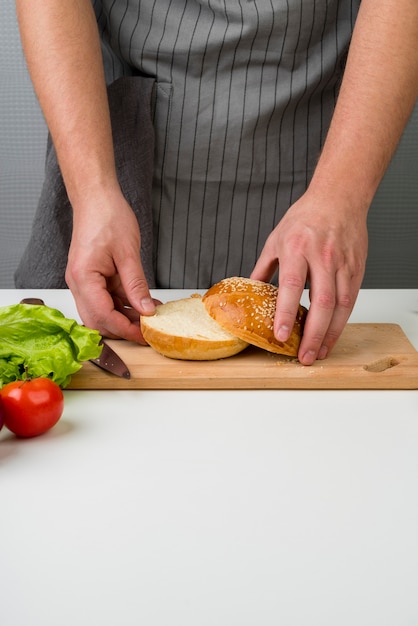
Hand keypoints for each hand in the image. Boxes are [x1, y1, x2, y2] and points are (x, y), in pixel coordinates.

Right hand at [65, 190, 156, 341]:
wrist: (96, 198)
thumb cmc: (108, 217)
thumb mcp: (128, 253)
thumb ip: (136, 285)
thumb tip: (146, 310)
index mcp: (84, 277)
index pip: (102, 315)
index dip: (124, 329)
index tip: (144, 335)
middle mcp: (78, 282)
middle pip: (97, 320)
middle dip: (121, 328)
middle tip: (147, 331)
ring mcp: (83, 281)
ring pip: (101, 311)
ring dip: (124, 317)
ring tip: (149, 316)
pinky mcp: (91, 278)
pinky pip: (106, 298)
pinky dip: (123, 304)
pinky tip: (143, 303)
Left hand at [251, 190, 367, 364]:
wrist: (339, 198)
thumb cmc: (305, 217)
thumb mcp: (275, 239)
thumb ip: (263, 269)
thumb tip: (249, 292)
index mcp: (296, 248)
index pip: (290, 286)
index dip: (285, 313)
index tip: (280, 335)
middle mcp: (322, 257)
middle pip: (321, 303)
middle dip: (313, 334)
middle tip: (304, 356)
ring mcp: (342, 263)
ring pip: (340, 306)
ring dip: (330, 334)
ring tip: (318, 352)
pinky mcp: (356, 269)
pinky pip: (351, 300)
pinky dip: (342, 321)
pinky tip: (332, 334)